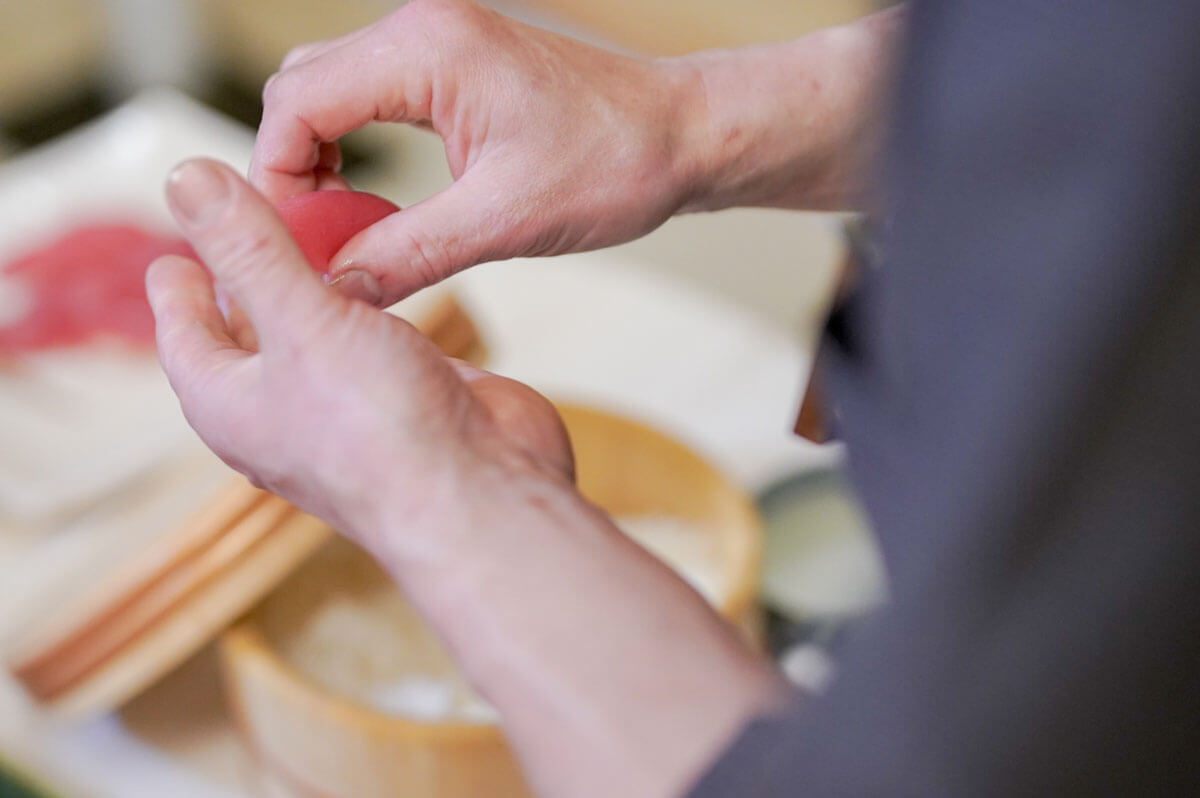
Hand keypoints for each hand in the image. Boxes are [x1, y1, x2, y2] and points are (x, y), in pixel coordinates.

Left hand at [151, 158, 789, 797]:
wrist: (481, 496)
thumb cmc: (380, 432)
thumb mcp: (299, 322)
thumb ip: (248, 249)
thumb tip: (184, 178)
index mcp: (228, 401)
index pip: (183, 327)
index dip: (182, 275)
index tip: (186, 230)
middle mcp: (282, 405)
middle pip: (250, 325)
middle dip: (250, 268)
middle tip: (254, 207)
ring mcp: (347, 402)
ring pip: (316, 327)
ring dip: (316, 279)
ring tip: (318, 222)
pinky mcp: (404, 394)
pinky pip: (374, 336)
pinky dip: (371, 299)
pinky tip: (382, 269)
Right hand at [251, 0, 703, 304]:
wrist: (682, 136)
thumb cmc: (615, 164)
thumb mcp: (505, 222)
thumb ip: (408, 253)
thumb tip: (336, 287)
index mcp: (427, 48)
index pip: (296, 102)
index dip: (277, 177)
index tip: (294, 243)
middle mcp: (422, 28)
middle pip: (301, 89)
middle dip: (293, 167)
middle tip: (319, 241)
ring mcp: (438, 40)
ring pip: (332, 90)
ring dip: (323, 157)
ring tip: (349, 228)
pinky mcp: (455, 63)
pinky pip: (372, 94)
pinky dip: (357, 145)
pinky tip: (381, 200)